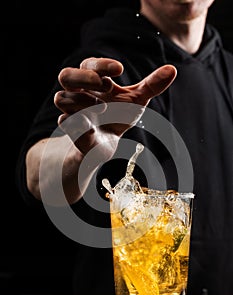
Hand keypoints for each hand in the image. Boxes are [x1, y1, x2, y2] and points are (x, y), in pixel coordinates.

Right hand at [54, 57, 176, 157]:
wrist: (106, 144)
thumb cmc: (118, 117)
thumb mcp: (137, 100)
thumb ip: (151, 85)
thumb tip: (172, 69)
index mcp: (92, 81)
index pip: (89, 64)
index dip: (101, 64)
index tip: (120, 70)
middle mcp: (78, 93)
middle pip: (65, 75)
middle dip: (84, 78)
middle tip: (107, 86)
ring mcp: (71, 111)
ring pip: (61, 98)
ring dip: (82, 101)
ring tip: (102, 109)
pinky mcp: (70, 129)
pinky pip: (65, 121)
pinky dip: (78, 121)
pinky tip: (92, 126)